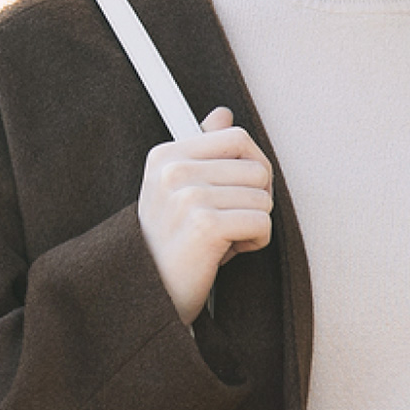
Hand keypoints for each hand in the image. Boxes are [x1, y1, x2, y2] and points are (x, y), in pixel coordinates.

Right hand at [136, 107, 271, 323]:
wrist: (146, 295)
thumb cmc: (171, 244)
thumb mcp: (178, 189)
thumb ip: (202, 149)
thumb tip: (222, 114)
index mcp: (165, 156)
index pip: (236, 137)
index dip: (251, 166)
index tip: (238, 191)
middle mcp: (173, 171)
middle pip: (256, 167)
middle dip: (255, 198)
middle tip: (230, 220)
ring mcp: (187, 197)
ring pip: (263, 197)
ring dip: (254, 223)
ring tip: (225, 238)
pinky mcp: (204, 226)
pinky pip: (261, 223)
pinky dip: (255, 242)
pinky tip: (229, 253)